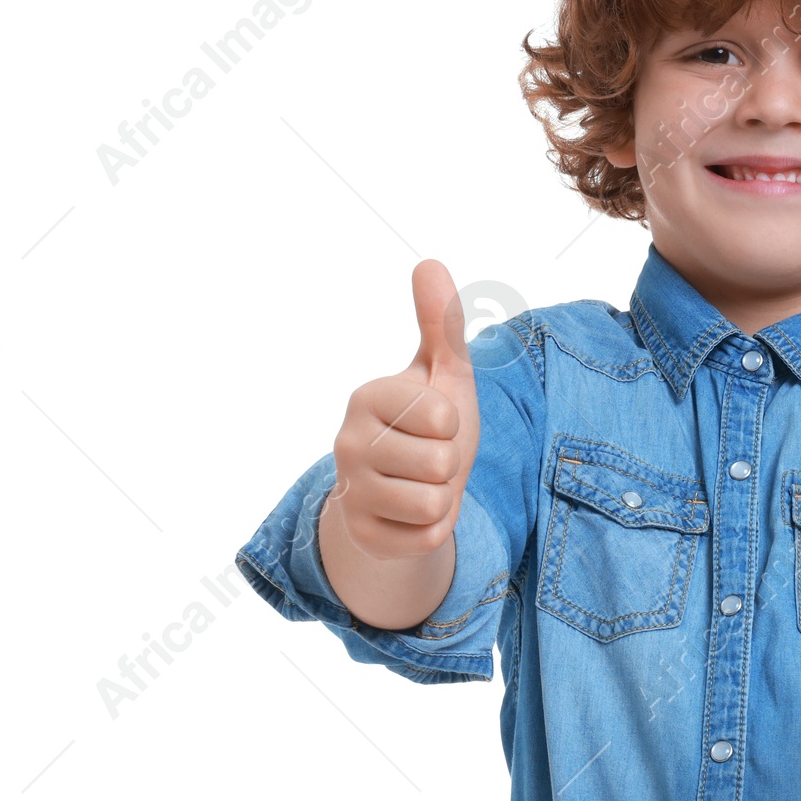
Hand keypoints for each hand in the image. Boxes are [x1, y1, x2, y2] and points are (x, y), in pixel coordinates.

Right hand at [326, 260, 480, 562]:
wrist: (407, 491)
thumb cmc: (429, 427)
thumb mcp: (444, 376)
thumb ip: (442, 324)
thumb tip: (430, 262)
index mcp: (367, 397)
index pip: (441, 418)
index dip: (453, 425)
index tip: (434, 424)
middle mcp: (347, 442)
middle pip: (440, 465)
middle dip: (451, 466)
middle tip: (431, 459)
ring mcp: (350, 491)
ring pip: (434, 504)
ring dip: (444, 498)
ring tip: (424, 485)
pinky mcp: (362, 534)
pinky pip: (429, 537)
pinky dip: (434, 530)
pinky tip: (413, 514)